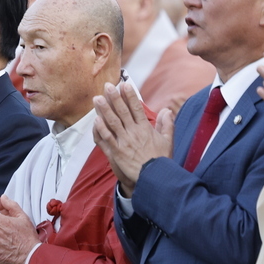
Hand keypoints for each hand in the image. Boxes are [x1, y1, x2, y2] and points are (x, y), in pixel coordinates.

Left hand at [93, 81, 173, 195]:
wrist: (155, 179)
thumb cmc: (161, 160)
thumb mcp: (168, 141)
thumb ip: (167, 124)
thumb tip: (167, 110)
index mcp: (146, 129)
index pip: (137, 108)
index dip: (130, 96)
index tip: (125, 85)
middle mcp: (134, 133)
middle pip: (123, 112)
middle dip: (115, 98)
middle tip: (107, 86)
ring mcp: (124, 142)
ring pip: (113, 123)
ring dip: (104, 110)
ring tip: (97, 98)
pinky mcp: (117, 153)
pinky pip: (107, 139)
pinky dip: (101, 129)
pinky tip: (95, 120)